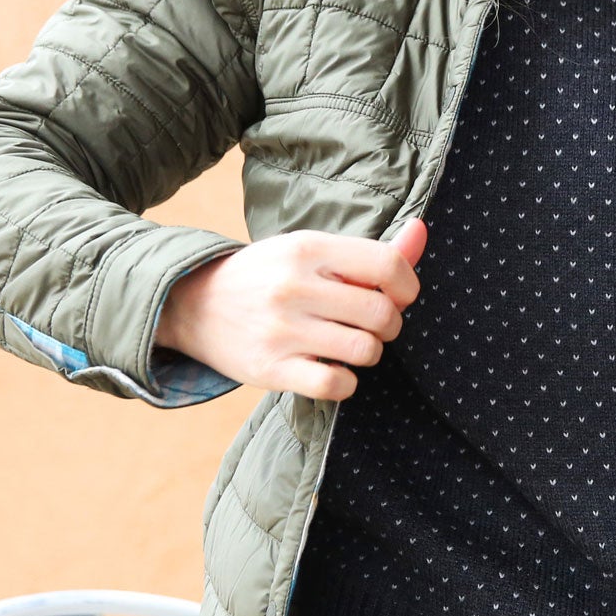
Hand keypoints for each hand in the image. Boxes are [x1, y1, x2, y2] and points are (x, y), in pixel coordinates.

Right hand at [156, 218, 427, 399]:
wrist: (193, 304)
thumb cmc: (268, 276)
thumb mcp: (311, 251)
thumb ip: (370, 251)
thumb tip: (422, 231)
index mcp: (308, 248)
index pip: (387, 264)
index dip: (408, 286)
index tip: (399, 296)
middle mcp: (294, 286)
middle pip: (382, 313)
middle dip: (388, 324)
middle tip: (369, 325)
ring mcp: (281, 329)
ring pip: (365, 350)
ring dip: (368, 353)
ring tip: (349, 346)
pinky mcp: (270, 368)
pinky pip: (335, 384)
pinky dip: (345, 382)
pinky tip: (332, 370)